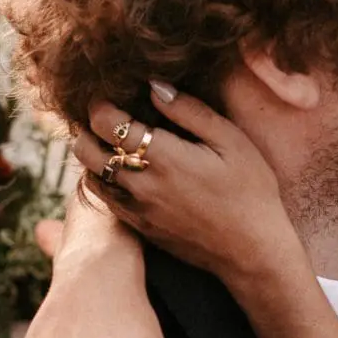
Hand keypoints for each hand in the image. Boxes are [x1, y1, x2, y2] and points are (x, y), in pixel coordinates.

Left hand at [75, 83, 297, 289]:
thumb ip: (189, 111)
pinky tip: (124, 171)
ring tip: (113, 142)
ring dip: (94, 155)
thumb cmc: (250, 190)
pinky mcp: (140, 228)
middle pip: (86, 149)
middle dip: (88, 127)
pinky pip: (105, 199)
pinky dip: (104, 180)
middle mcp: (140, 185)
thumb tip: (154, 86)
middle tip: (107, 117)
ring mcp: (136, 210)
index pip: (106, 122)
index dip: (100, 103)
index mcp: (162, 158)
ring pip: (90, 176)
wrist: (251, 250)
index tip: (109, 95)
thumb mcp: (230, 141)